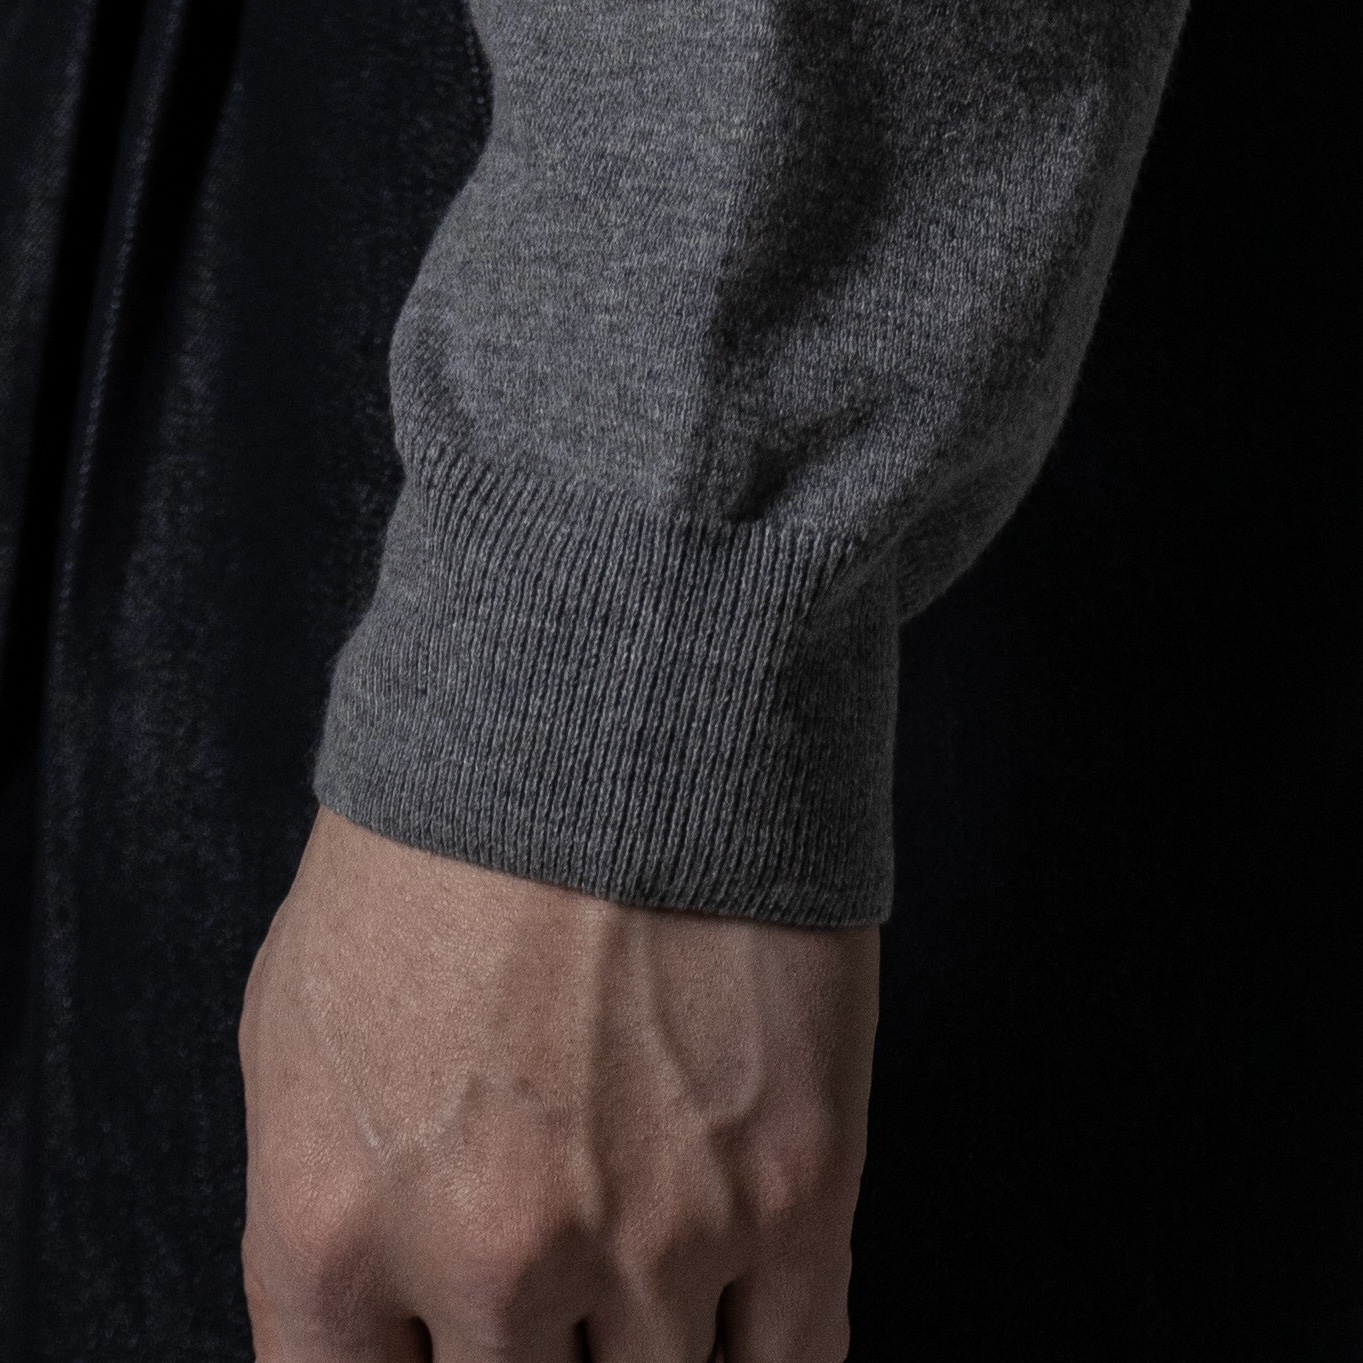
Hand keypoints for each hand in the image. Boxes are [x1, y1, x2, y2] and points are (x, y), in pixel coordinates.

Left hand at [239, 807, 878, 1361]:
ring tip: (640, 1284)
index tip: (443, 1344)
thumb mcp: (299, 1025)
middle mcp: (494, 1262)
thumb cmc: (443, 848)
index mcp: (336, 1225)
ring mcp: (660, 1239)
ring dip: (644, 1357)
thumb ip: (319, 1214)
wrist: (609, 713)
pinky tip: (740, 1334)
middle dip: (526, 1357)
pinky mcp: (796, 1191)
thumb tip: (380, 1324)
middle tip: (550, 1288)